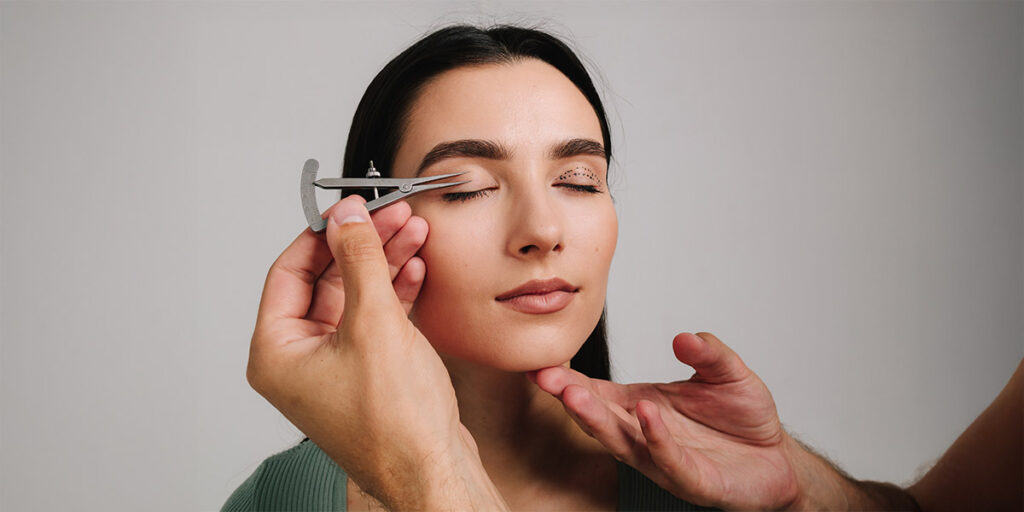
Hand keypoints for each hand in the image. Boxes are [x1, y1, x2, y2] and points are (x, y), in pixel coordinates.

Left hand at [246, 196, 505, 508]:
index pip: (288, 272)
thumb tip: (347, 216)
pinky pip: (373, 319)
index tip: (349, 208)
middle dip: (362, 245)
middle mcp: (299, 361)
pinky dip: (394, 291)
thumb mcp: (374, 324)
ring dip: (383, 263)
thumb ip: (359, 260)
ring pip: (354, 297)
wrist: (434, 470)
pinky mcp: (367, 372)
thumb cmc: (396, 425)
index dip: (321, 234)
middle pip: (326, 281)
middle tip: (390, 215)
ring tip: (412, 232)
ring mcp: (334, 367)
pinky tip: (414, 269)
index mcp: (277, 353)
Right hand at [531, 332, 806, 509]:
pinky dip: (655, 437)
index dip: (569, 380)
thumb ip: (708, 352)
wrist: (779, 459)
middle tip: (547, 378)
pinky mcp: (691, 480)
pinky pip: (668, 459)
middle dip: (572, 398)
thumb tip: (683, 337)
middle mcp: (644, 434)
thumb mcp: (727, 372)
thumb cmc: (744, 418)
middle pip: (599, 417)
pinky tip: (646, 415)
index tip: (541, 364)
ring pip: (622, 442)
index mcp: (642, 406)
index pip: (599, 392)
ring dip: (598, 420)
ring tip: (576, 395)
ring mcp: (663, 459)